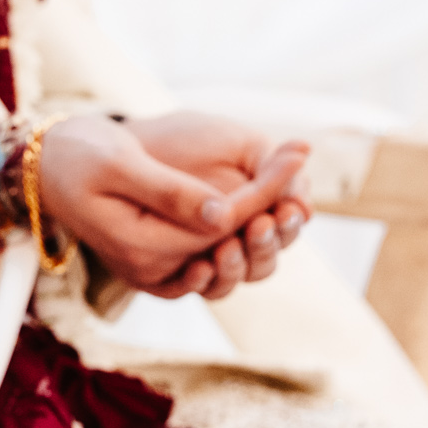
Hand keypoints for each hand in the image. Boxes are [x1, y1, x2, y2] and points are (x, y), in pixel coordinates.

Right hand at [36, 114, 308, 298]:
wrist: (42, 167)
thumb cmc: (77, 155)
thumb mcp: (121, 164)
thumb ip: (171, 193)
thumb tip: (225, 214)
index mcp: (141, 245)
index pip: (223, 225)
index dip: (266, 189)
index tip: (297, 154)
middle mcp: (149, 268)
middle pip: (230, 250)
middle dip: (270, 217)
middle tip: (298, 182)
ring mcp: (150, 270)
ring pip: (224, 264)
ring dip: (257, 239)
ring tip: (283, 204)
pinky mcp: (151, 264)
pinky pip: (203, 269)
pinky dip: (231, 251)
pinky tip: (249, 225)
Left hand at [126, 112, 312, 295]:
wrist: (123, 148)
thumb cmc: (183, 139)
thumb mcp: (234, 144)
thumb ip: (270, 169)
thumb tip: (304, 205)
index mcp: (259, 206)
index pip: (286, 226)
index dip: (289, 221)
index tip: (286, 210)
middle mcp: (236, 236)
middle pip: (266, 258)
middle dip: (266, 245)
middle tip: (259, 225)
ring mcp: (206, 254)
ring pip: (236, 277)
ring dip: (238, 266)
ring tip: (227, 246)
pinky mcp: (174, 269)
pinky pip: (194, 288)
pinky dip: (201, 282)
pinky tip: (199, 267)